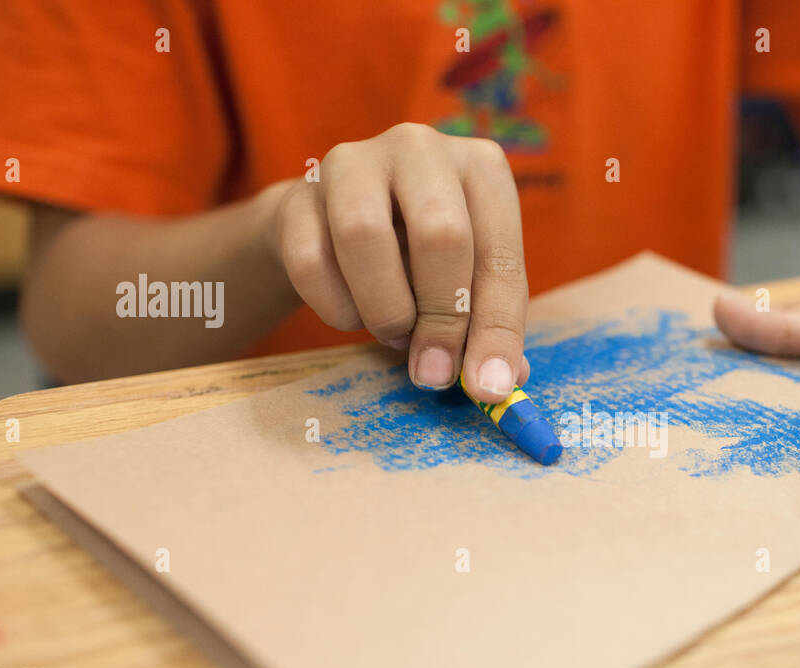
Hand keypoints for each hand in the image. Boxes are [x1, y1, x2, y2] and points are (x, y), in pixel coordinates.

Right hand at [269, 123, 529, 402]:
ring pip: (365, 236)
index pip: (499, 255)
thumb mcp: (470, 283)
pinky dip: (336, 307)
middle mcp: (421, 148)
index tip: (486, 387)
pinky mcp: (299, 192)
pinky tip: (353, 312)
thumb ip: (489, 328)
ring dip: (385, 309)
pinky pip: (311, 261)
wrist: (337, 225)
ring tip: (394, 333)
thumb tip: (498, 382)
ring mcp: (354, 162)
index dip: (496, 329)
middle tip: (433, 370)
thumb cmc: (424, 257)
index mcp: (483, 168)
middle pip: (440, 235)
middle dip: (441, 319)